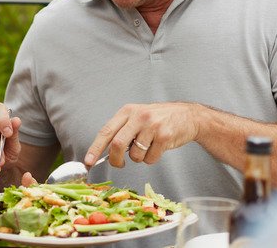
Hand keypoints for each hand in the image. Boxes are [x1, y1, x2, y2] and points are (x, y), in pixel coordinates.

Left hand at [85, 102, 200, 166]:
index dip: (95, 148)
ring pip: (135, 155)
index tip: (88, 162)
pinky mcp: (165, 136)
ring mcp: (152, 126)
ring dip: (139, 158)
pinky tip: (159, 148)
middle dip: (115, 160)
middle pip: (117, 145)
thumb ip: (122, 130)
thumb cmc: (159, 119)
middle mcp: (138, 117)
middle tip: (119, 164)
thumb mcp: (137, 117)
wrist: (188, 116)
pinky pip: (150, 158)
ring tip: (148, 147)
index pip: (106, 131)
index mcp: (127, 111)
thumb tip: (104, 152)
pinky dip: (152, 159)